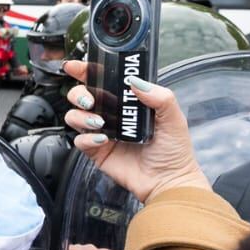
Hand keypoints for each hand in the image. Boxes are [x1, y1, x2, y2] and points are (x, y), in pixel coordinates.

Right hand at [61, 59, 207, 201]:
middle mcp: (112, 115)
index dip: (86, 71)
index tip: (76, 66)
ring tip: (99, 122)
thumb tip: (135, 81)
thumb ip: (160, 97)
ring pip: (75, 116)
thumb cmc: (174, 152)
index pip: (103, 80)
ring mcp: (102, 132)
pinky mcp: (96, 151)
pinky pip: (79, 140)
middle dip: (79, 94)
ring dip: (81, 116)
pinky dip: (87, 137)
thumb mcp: (174, 119)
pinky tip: (103, 140)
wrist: (168, 182)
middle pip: (81, 96)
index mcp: (128, 102)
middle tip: (90, 101)